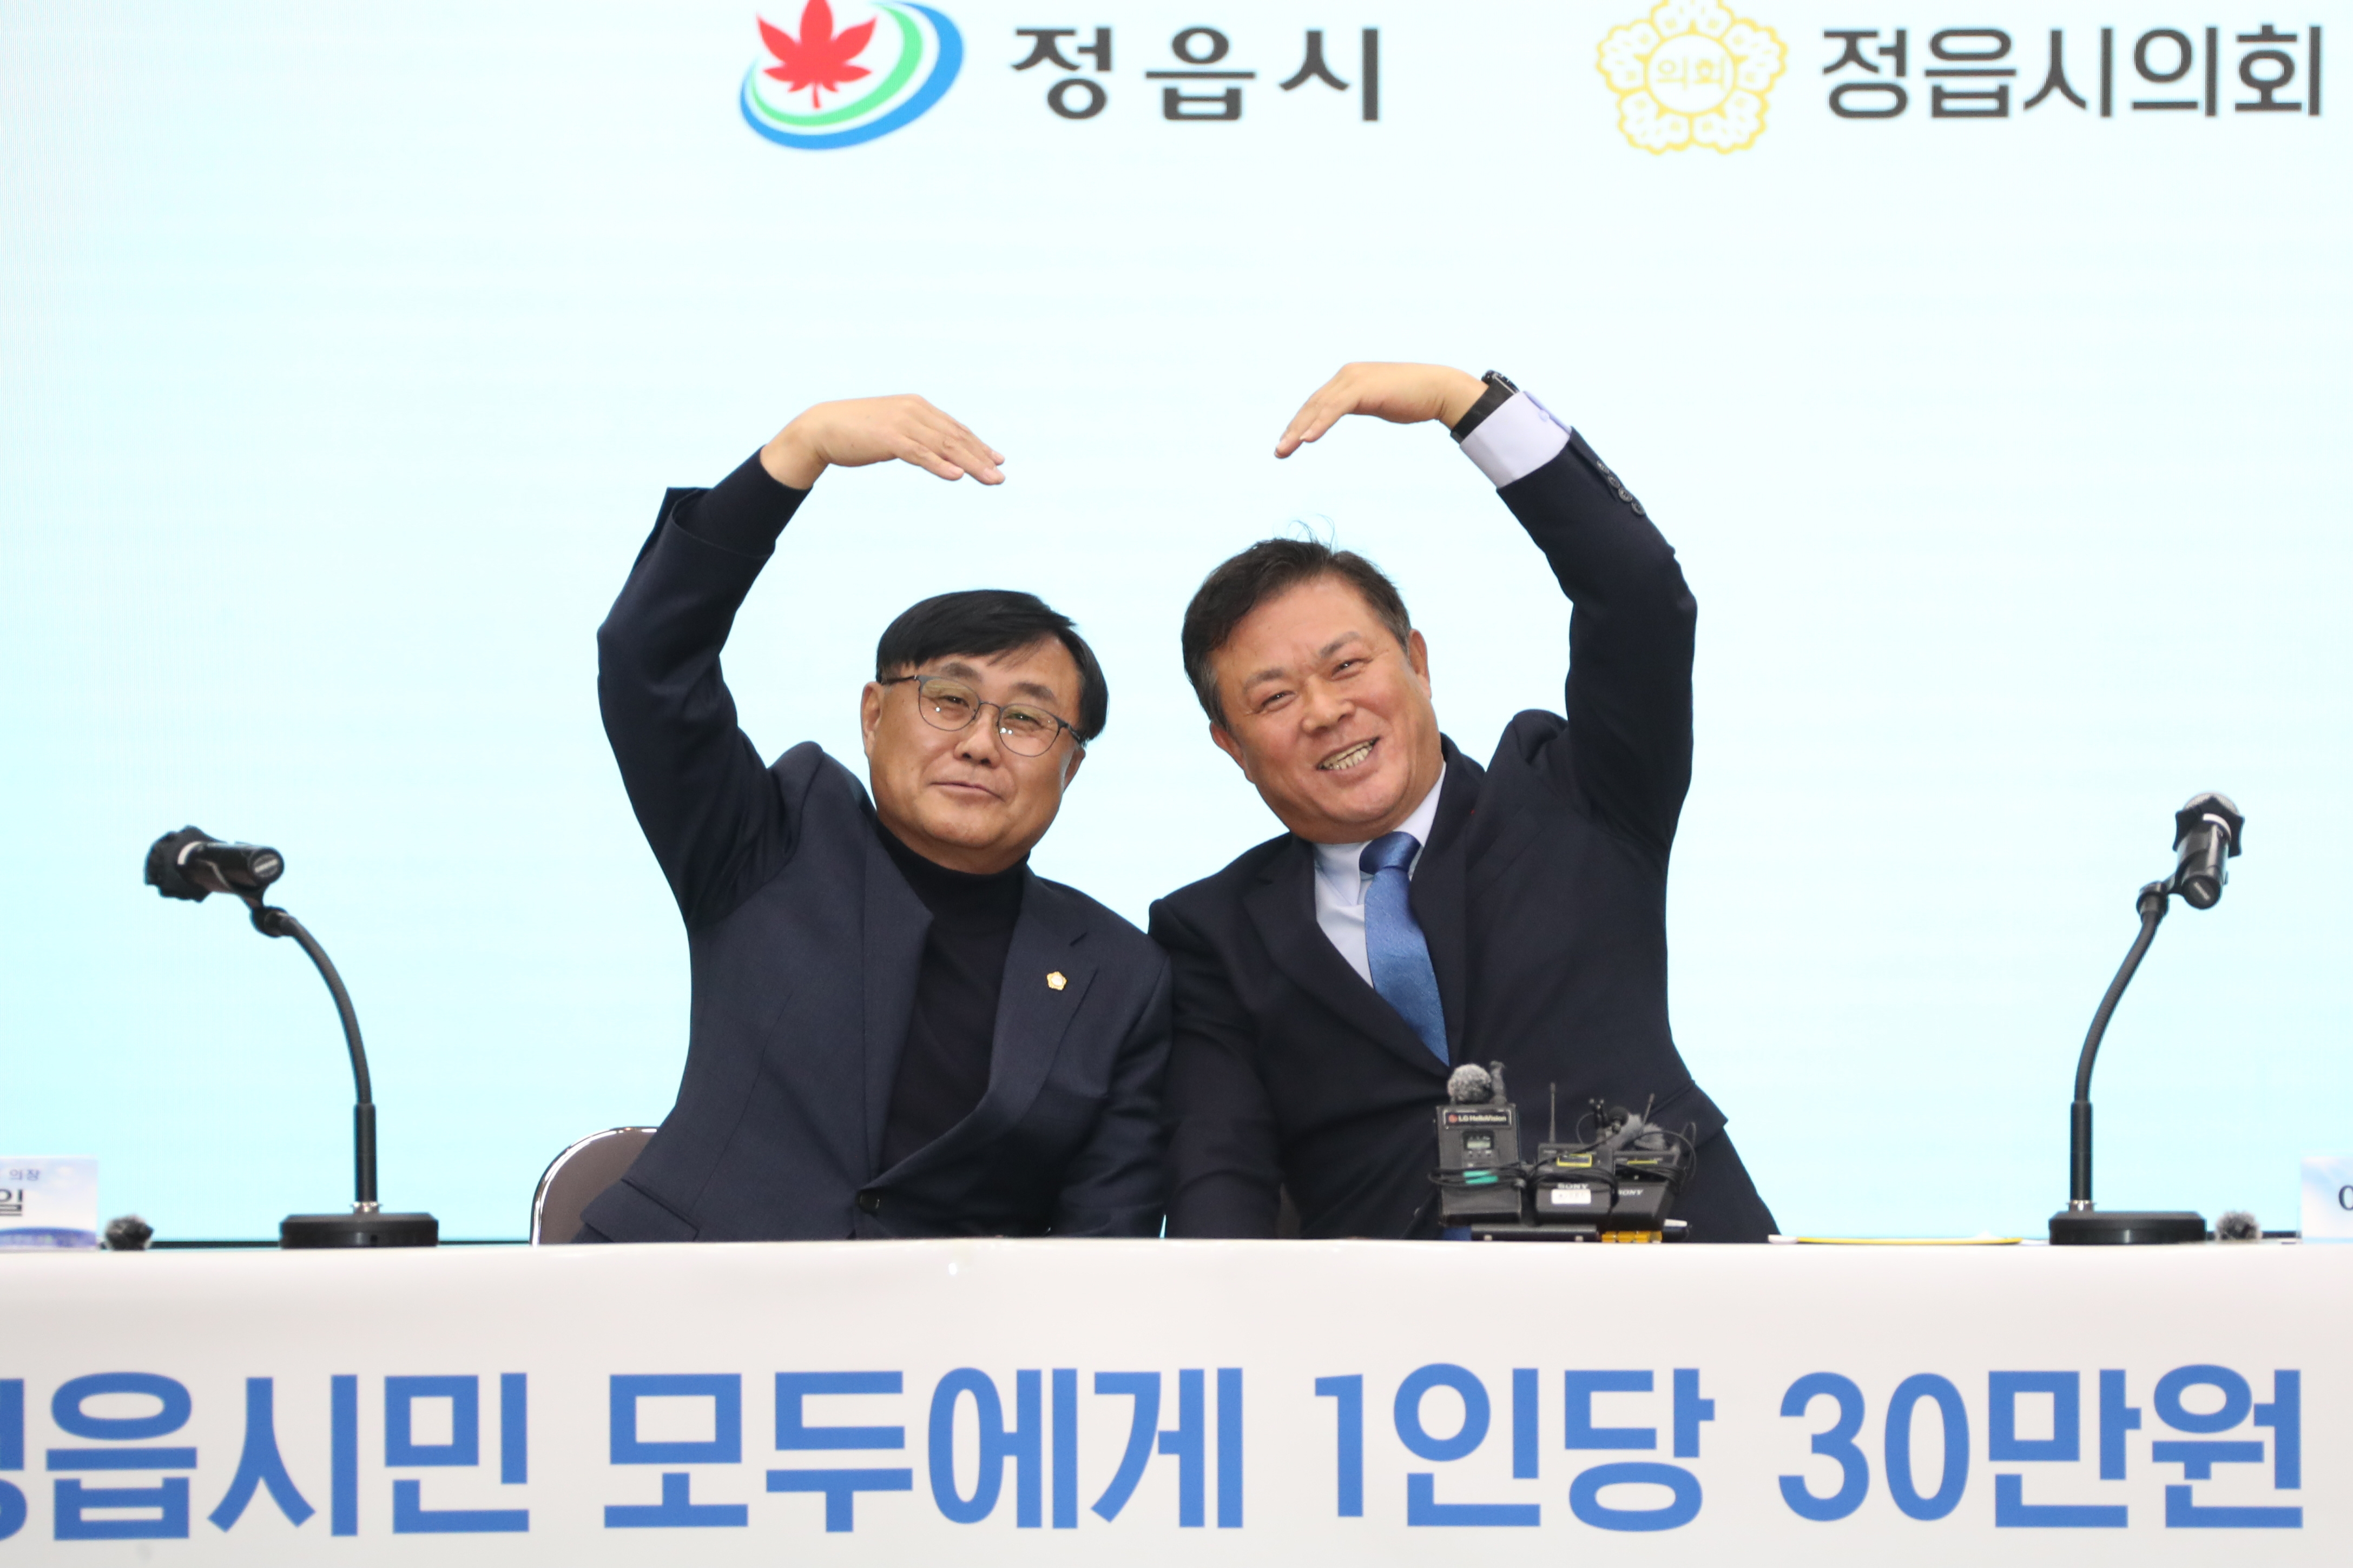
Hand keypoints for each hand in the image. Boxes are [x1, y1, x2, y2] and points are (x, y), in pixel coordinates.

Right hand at [760, 395, 1005, 488]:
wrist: (821, 428)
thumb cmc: (857, 432)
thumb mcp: (892, 431)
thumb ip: (914, 438)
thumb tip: (934, 453)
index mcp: (917, 407)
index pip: (955, 428)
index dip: (978, 444)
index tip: (997, 459)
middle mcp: (915, 410)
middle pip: (955, 437)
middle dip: (981, 457)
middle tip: (1000, 476)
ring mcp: (903, 422)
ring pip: (944, 445)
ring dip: (970, 464)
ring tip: (990, 479)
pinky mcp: (889, 437)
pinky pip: (921, 453)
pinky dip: (940, 464)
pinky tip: (957, 476)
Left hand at [1273, 362, 1487, 458]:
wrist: (1438, 390)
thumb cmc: (1413, 398)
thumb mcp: (1378, 400)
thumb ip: (1360, 402)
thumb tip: (1351, 408)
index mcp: (1348, 378)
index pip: (1317, 403)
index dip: (1300, 423)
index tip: (1288, 443)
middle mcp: (1346, 375)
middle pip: (1312, 405)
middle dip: (1293, 429)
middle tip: (1278, 451)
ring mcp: (1353, 379)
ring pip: (1318, 407)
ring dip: (1299, 430)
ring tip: (1285, 449)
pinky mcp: (1362, 388)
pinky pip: (1334, 409)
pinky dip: (1319, 425)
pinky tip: (1307, 440)